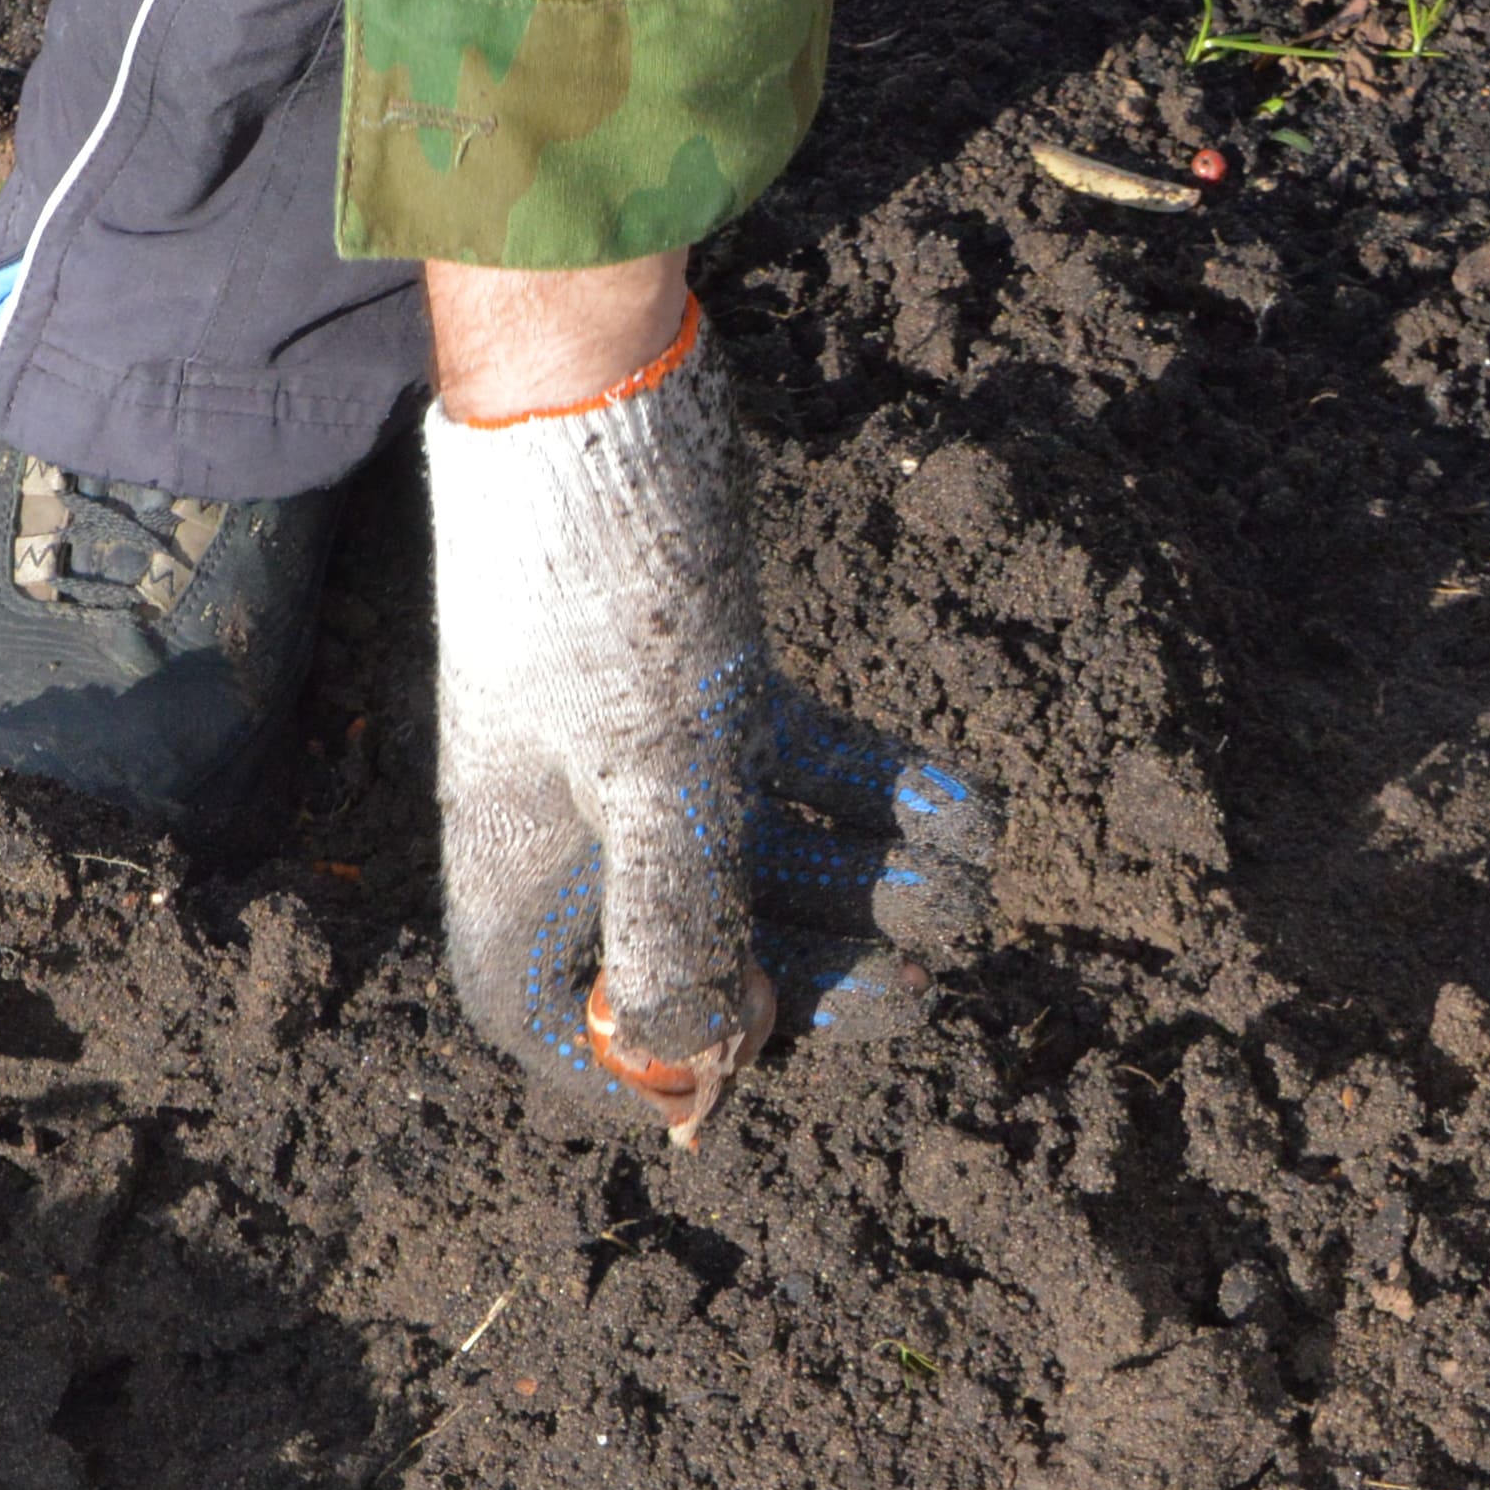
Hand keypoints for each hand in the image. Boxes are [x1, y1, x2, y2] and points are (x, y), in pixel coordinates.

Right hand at [424, 299, 996, 1141]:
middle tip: (927, 970)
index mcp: (521, 906)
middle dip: (828, 968)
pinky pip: (804, 783)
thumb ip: (683, 928)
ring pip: (776, 869)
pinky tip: (968, 809)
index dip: (686, 1070)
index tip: (775, 1054)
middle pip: (717, 964)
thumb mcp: (651, 787)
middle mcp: (579, 861)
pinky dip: (879, 797)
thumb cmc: (601, 615)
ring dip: (876, 880)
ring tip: (968, 873)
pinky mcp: (710, 712)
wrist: (593, 419)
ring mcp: (648, 785)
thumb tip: (708, 1059)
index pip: (593, 1046)